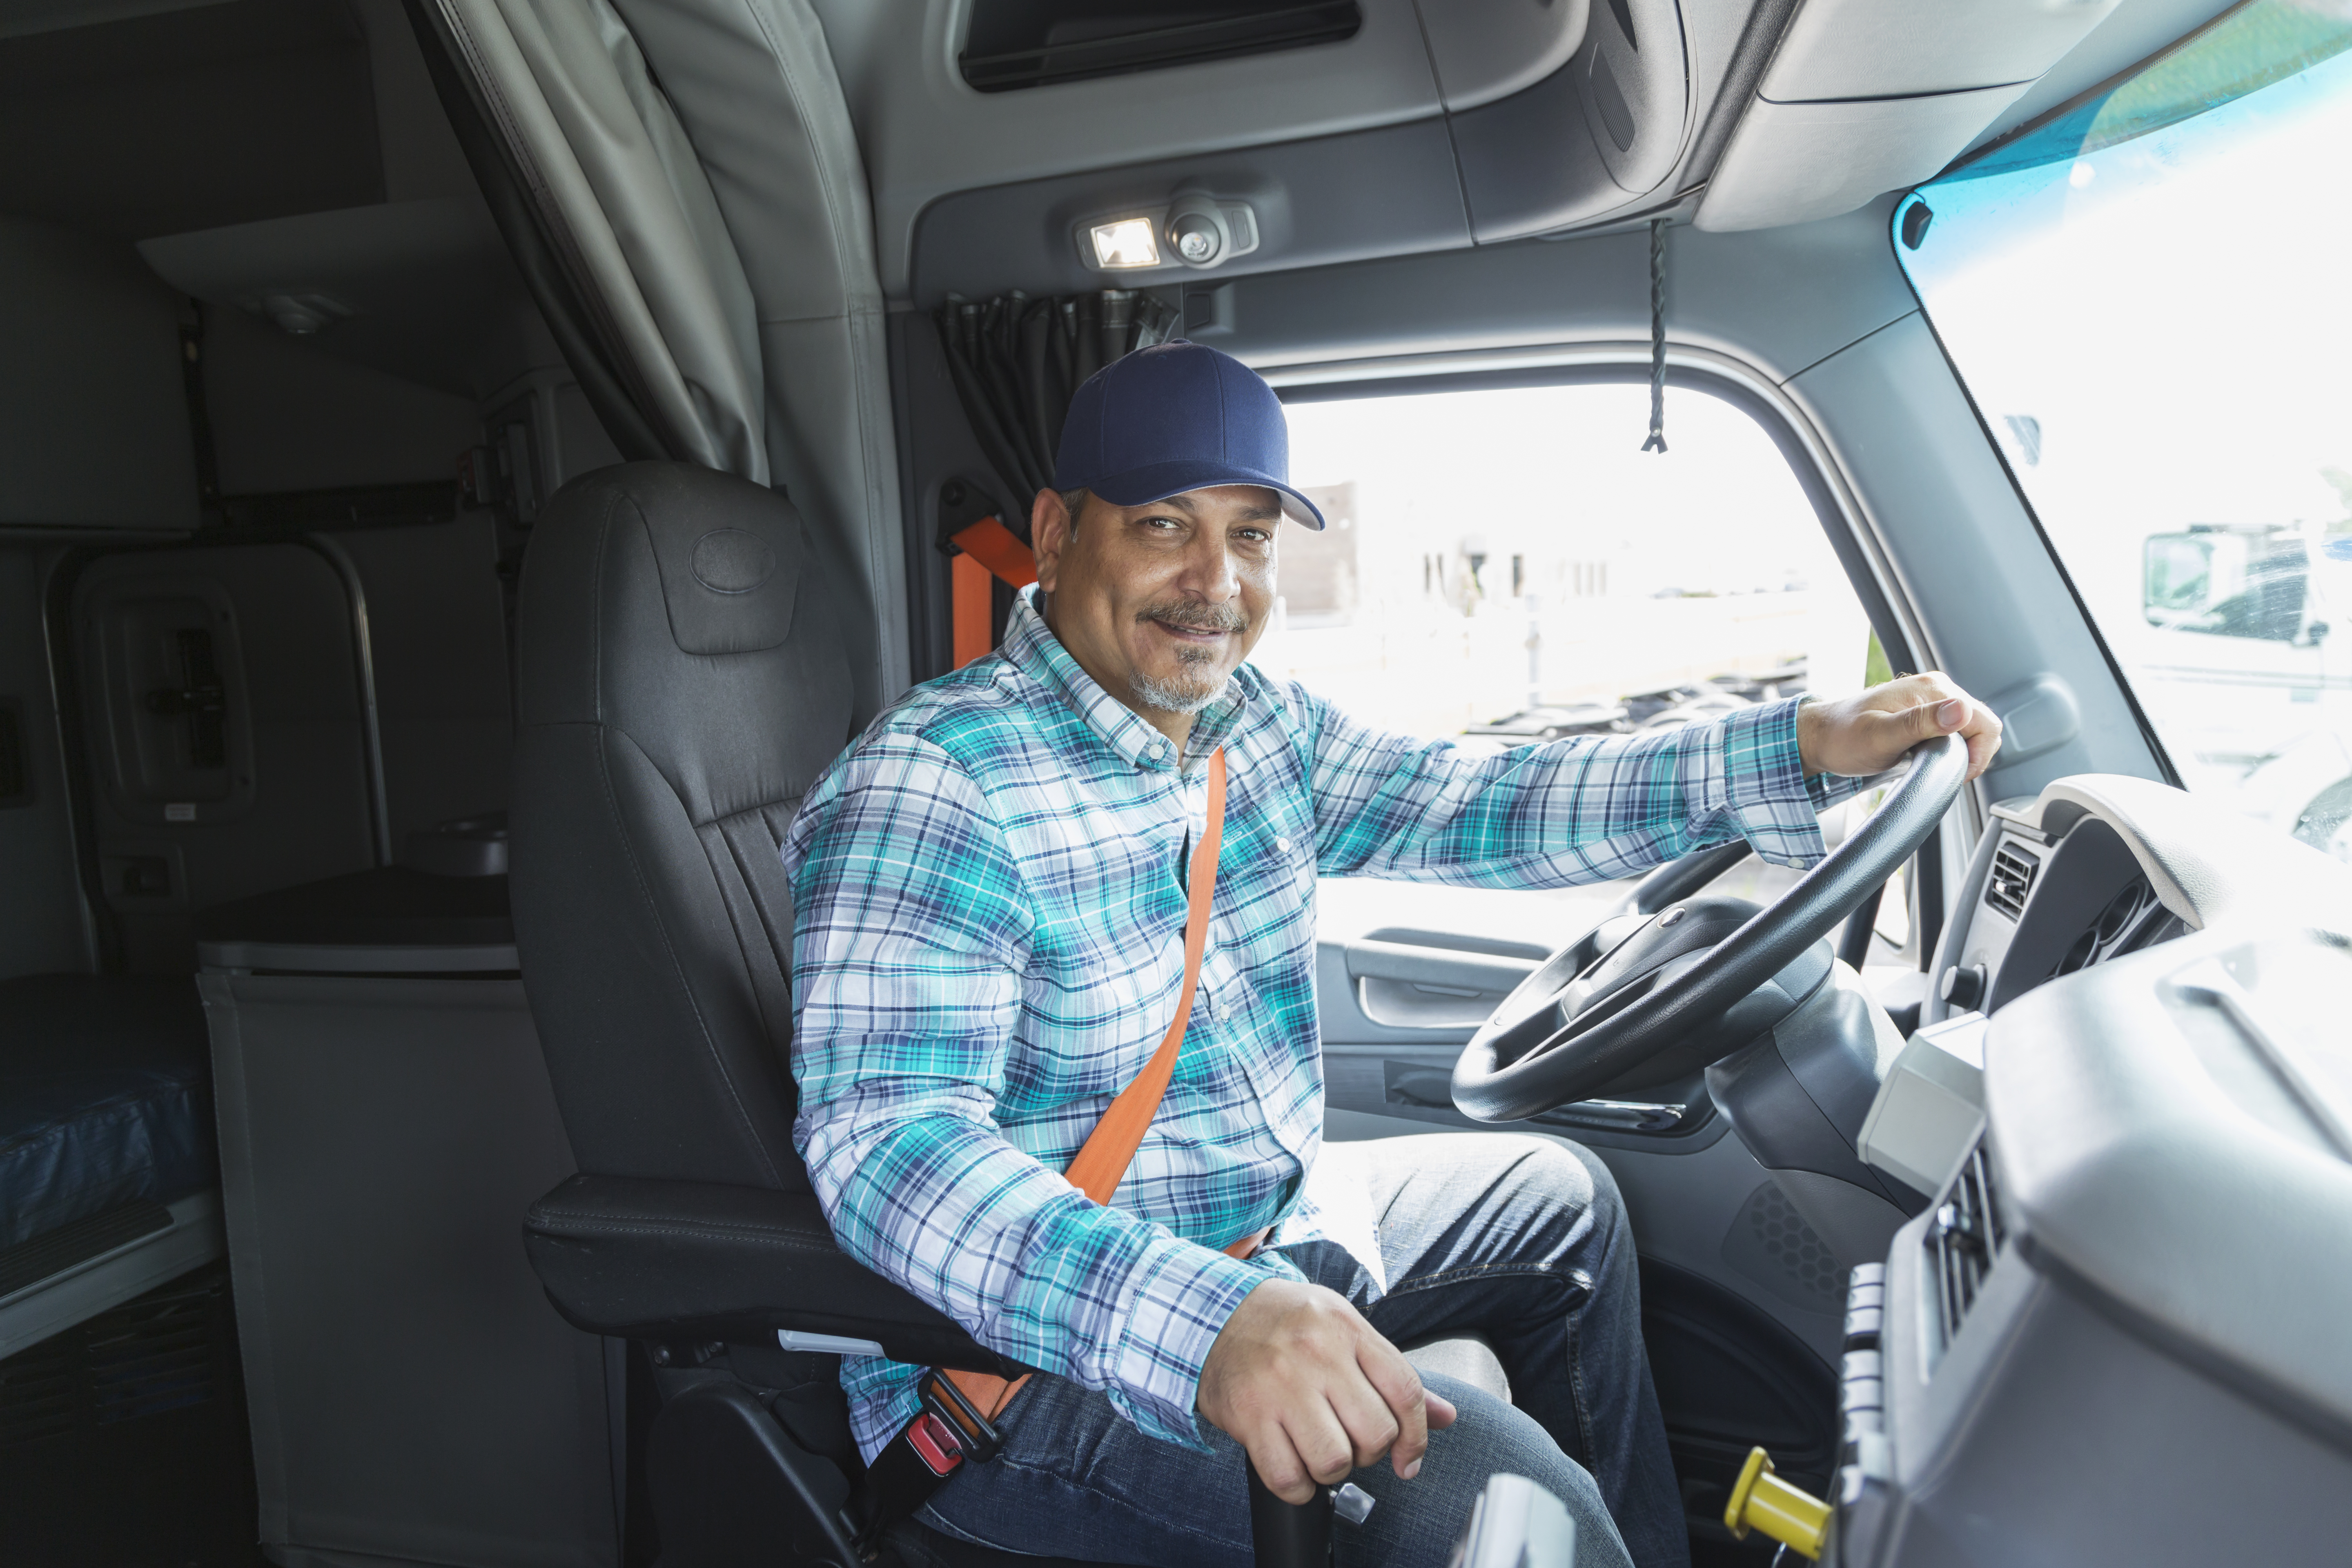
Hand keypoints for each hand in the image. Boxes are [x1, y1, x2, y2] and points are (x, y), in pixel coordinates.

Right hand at [1197, 1279, 1457, 1503]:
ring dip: (1334, 1470)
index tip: (1409, 1459)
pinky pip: (1288, 1477)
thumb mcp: (1346, 1330)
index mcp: (1347, 1329)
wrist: (1216, 1314)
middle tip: (1352, 1442)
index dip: (1416, 1437)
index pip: (1405, 1392)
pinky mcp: (1249, 1414)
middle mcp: (1316, 1354)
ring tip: (1321, 1450)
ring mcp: (1281, 1385)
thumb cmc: (1288, 1324)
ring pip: (1335, 1460)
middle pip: (1375, 1433)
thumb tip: (1445, 1416)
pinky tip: (1295, 1465)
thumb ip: (1394, 1374)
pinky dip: (1299, 1487)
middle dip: (1371, 1453)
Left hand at [1797, 672, 2004, 780]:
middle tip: (1939, 771)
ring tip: (1929, 764)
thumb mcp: (1881, 736)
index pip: (1985, 723)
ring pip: (1969, 729)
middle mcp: (1936, 689)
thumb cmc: (1842, 738)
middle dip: (1971, 754)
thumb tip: (1960, 710)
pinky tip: (1925, 757)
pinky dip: (1948, 748)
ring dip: (1959, 752)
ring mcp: (1930, 699)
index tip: (1954, 774)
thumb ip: (1921, 723)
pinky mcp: (1924, 711)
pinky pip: (1953, 731)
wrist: (1819, 735)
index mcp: (1933, 689)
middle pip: (1981, 725)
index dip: (1978, 755)